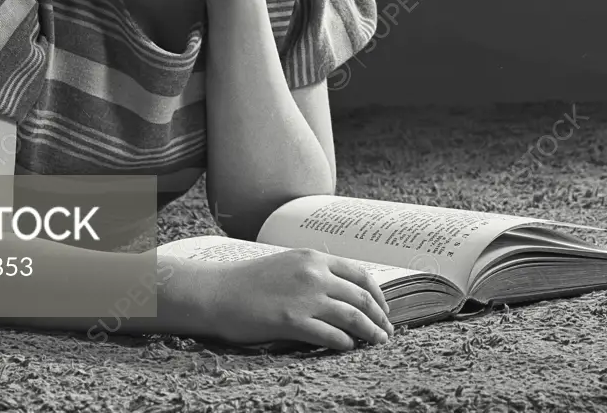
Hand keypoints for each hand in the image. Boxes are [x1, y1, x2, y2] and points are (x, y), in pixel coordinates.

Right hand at [202, 249, 393, 350]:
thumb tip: (341, 293)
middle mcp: (313, 274)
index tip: (384, 309)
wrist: (219, 292)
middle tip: (387, 332)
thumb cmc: (250, 281)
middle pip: (361, 297)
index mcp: (313, 258)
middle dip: (380, 317)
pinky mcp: (292, 321)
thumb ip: (314, 273)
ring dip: (370, 332)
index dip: (378, 294)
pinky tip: (348, 348)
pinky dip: (345, 343)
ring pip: (352, 316)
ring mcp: (304, 297)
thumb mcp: (287, 264)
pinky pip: (330, 335)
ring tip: (377, 343)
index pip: (359, 274)